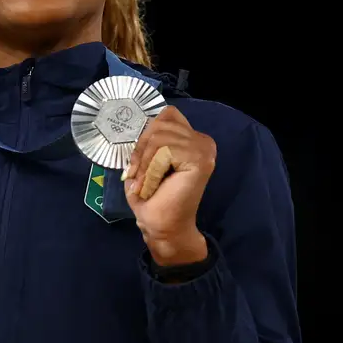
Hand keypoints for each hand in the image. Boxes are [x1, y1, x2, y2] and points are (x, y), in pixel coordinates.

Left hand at [123, 106, 215, 265]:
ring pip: (159, 137)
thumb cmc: (153, 198)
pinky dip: (152, 170)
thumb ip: (148, 140)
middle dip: (141, 150)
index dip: (146, 135)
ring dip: (145, 164)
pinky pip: (164, 151)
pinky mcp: (200, 160)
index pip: (166, 115)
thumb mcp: (145, 161)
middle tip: (138, 176)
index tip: (138, 163)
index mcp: (192, 139)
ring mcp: (204, 149)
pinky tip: (154, 185)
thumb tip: (139, 127)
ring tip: (146, 183)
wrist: (162, 227)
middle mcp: (202, 140)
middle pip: (160, 124)